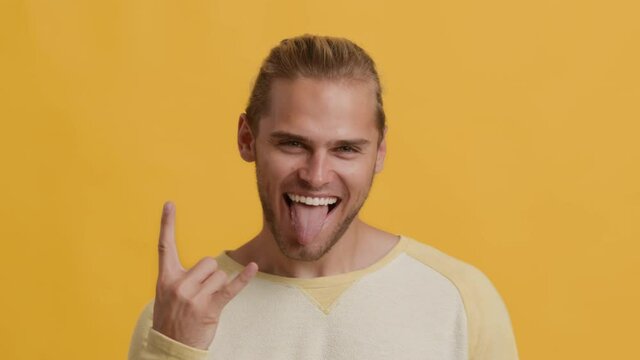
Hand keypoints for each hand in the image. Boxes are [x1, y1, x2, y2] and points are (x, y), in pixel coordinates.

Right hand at [152, 201, 257, 349]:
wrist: (170, 348)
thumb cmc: (171, 319)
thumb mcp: (166, 295)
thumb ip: (179, 277)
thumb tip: (206, 265)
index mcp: (165, 278)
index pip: (164, 246)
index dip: (167, 224)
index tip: (169, 203)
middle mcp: (178, 285)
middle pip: (208, 261)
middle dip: (210, 274)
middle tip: (200, 293)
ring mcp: (194, 297)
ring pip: (219, 274)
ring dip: (218, 286)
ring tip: (205, 302)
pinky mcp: (209, 308)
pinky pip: (230, 288)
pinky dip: (243, 278)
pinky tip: (253, 268)